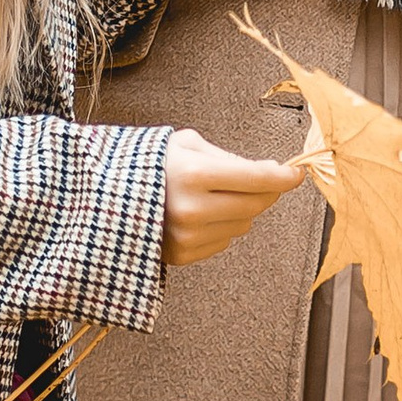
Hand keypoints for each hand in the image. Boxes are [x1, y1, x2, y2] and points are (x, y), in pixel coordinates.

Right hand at [161, 130, 307, 267]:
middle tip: (264, 179)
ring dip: (240, 209)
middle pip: (256, 205)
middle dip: (267, 191)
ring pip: (243, 225)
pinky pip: (224, 241)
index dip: (283, 176)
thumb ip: (228, 157)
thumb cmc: (149, 164)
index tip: (297, 174)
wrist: (104, 197)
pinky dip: (221, 227)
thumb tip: (269, 171)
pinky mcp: (181, 255)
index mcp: (193, 174)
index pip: (257, 178)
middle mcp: (192, 209)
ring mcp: (186, 237)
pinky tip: (199, 214)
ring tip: (213, 195)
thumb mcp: (186, 144)